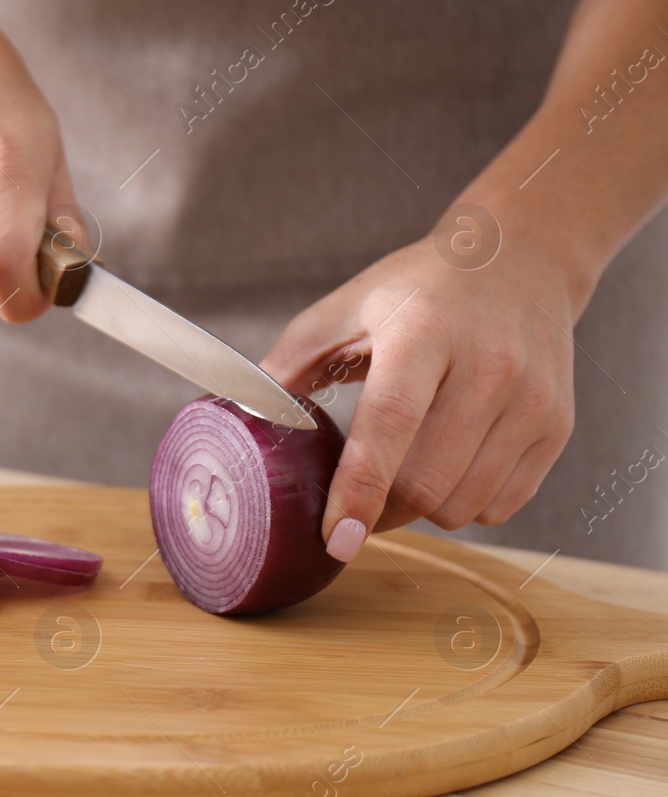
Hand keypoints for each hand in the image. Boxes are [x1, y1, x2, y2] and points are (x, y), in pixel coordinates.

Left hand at [261, 236, 580, 560]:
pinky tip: (448, 464)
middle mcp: (489, 366)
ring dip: (421, 511)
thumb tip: (239, 419)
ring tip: (402, 473)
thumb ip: (288, 363)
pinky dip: (464, 504)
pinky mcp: (557, 426)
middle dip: (381, 513)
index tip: (335, 538)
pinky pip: (501, 505)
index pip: (390, 425)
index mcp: (424, 333)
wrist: (519, 258)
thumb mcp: (345, 307)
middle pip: (428, 483)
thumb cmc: (418, 289)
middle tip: (354, 506)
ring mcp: (532, 399)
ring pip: (464, 505)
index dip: (359, 490)